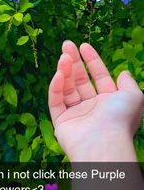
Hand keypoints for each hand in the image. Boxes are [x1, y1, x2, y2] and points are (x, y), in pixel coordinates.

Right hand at [48, 41, 142, 161]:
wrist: (104, 144)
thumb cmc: (120, 119)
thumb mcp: (133, 96)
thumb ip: (128, 82)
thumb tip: (123, 72)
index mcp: (109, 102)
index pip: (98, 76)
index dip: (92, 60)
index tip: (83, 45)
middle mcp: (92, 107)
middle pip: (80, 80)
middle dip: (73, 62)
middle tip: (66, 45)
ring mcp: (76, 114)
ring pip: (67, 88)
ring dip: (64, 71)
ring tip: (63, 57)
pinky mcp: (61, 122)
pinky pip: (56, 101)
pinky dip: (55, 87)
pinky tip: (58, 74)